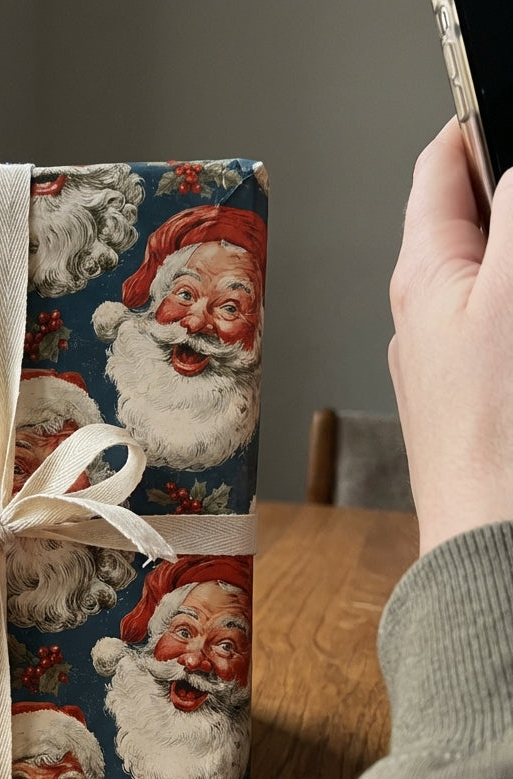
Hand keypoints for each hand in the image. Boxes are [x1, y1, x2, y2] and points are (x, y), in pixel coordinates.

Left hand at [389, 118, 512, 554]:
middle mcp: (423, 306)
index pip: (438, 167)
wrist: (494, 535)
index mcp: (422, 270)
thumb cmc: (497, 429)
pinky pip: (496, 320)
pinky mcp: (472, 387)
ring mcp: (446, 349)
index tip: (506, 97)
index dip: (477, 122)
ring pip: (488, 270)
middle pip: (469, 215)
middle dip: (508, 189)